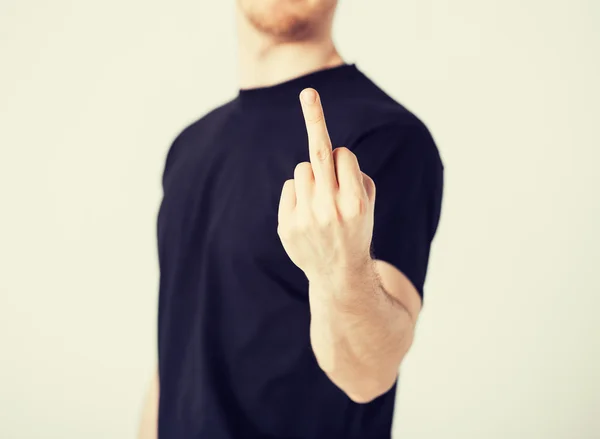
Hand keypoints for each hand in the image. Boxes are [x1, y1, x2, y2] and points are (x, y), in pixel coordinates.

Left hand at [277, 88, 376, 280]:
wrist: (339, 273)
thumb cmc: (356, 227)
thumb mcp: (368, 202)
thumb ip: (355, 174)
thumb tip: (329, 151)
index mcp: (355, 202)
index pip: (343, 154)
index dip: (343, 159)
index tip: (338, 152)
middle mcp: (330, 209)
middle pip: (318, 152)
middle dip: (315, 118)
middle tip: (308, 92)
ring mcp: (306, 219)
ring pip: (302, 169)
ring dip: (312, 177)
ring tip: (321, 203)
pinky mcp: (287, 226)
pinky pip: (290, 187)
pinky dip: (299, 193)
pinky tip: (308, 214)